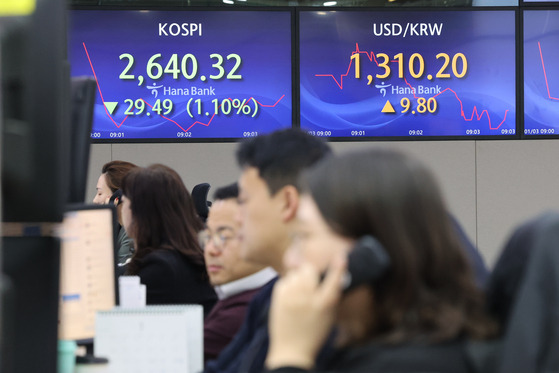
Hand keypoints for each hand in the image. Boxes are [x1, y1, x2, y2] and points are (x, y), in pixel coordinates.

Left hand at [266, 254, 346, 369]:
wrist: (292, 350)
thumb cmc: (314, 332)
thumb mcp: (329, 315)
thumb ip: (331, 294)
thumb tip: (331, 272)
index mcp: (325, 304)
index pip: (334, 280)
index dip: (339, 267)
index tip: (341, 257)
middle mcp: (308, 298)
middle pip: (310, 269)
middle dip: (311, 273)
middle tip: (311, 283)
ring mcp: (291, 296)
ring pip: (295, 272)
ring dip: (299, 278)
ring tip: (300, 293)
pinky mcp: (278, 297)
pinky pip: (285, 279)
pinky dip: (289, 285)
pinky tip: (291, 296)